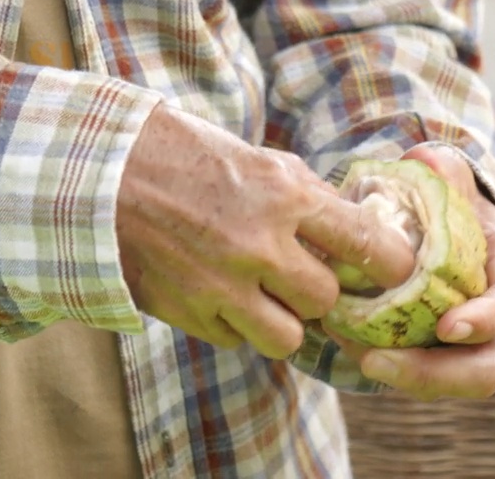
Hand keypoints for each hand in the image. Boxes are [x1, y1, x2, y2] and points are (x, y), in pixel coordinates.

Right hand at [116, 104, 413, 359]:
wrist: (100, 172)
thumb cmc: (184, 154)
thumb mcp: (258, 158)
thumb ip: (306, 196)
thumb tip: (354, 226)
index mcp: (284, 196)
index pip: (368, 245)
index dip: (392, 263)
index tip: (395, 269)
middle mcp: (259, 247)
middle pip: (326, 300)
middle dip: (320, 291)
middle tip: (305, 275)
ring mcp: (221, 286)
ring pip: (287, 338)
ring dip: (283, 320)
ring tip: (265, 295)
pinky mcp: (187, 312)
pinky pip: (235, 340)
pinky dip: (236, 325)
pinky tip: (220, 293)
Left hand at [326, 144, 494, 399]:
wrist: (429, 216)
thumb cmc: (441, 194)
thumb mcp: (444, 174)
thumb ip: (438, 169)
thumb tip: (424, 161)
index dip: (486, 320)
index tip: (447, 327)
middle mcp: (489, 314)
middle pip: (481, 369)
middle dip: (432, 374)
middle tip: (376, 361)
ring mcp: (458, 339)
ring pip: (441, 381)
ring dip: (395, 375)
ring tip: (347, 349)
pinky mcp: (424, 347)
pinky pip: (406, 367)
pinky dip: (374, 359)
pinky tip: (337, 337)